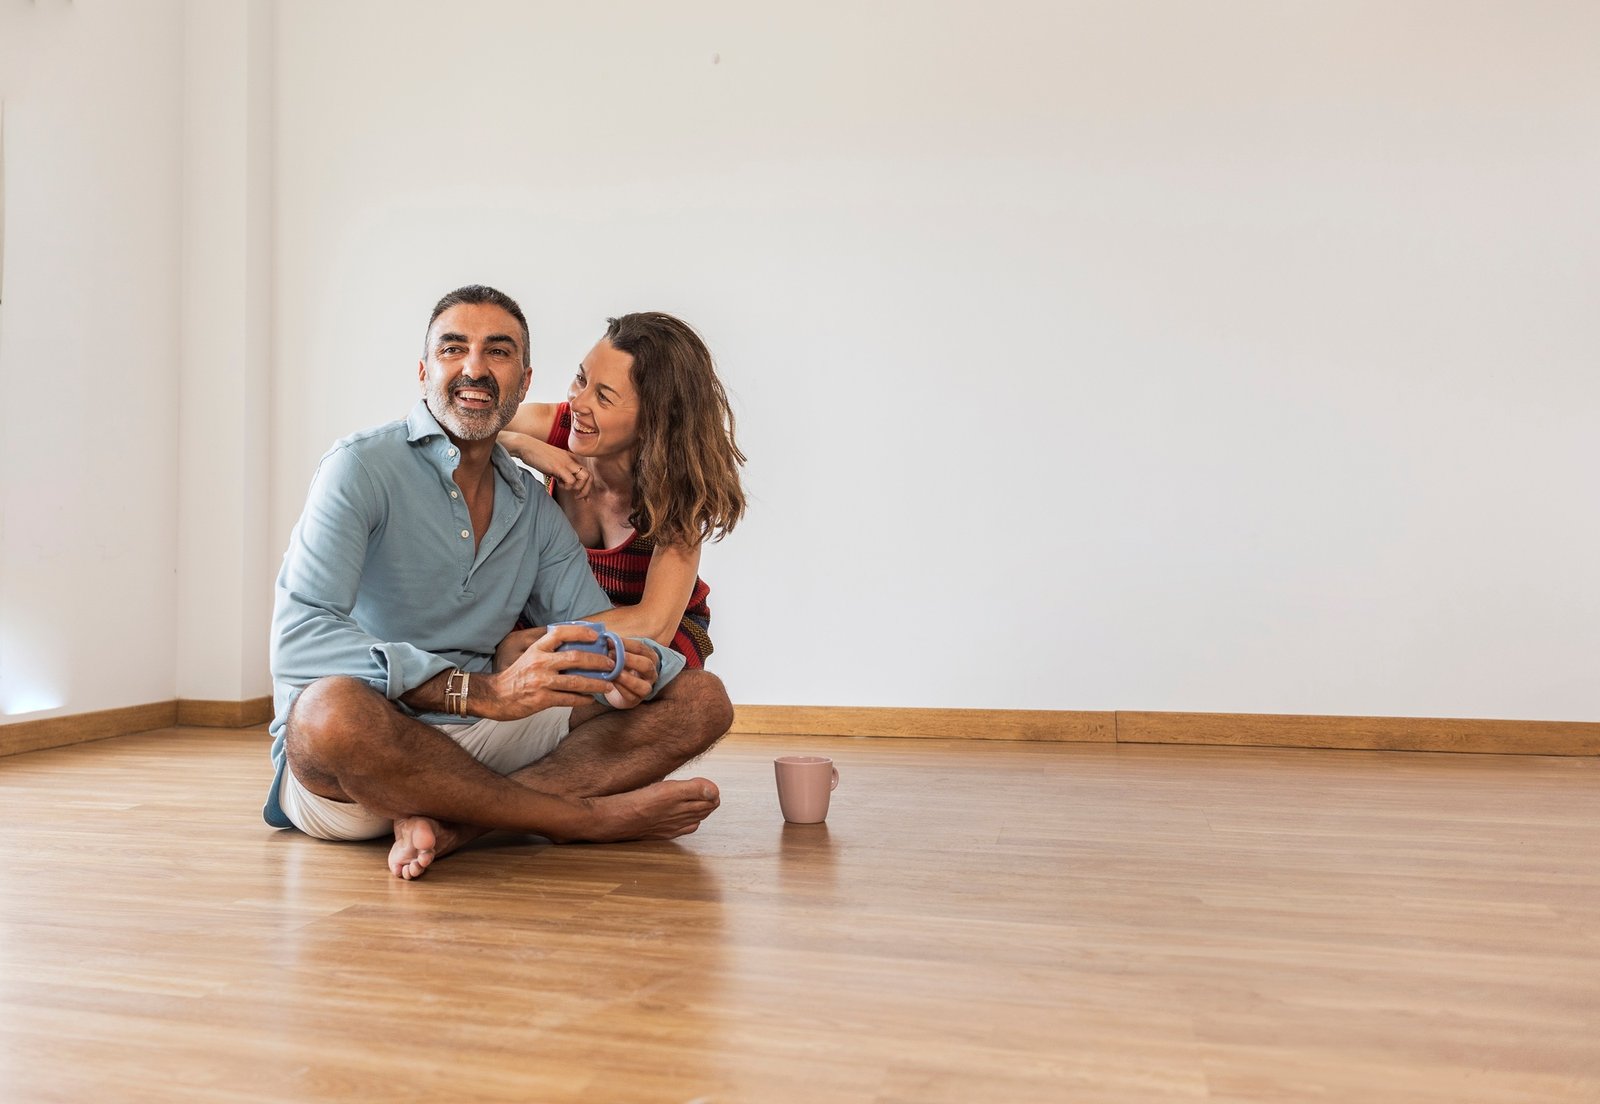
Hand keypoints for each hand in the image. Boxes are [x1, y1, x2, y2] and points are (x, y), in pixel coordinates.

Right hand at [478, 623, 635, 718]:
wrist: (496, 696)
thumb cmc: (517, 676)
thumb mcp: (529, 657)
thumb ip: (549, 652)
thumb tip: (577, 648)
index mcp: (537, 649)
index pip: (560, 633)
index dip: (579, 632)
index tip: (596, 635)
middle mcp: (540, 663)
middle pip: (575, 657)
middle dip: (597, 661)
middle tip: (611, 664)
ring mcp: (541, 681)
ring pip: (576, 681)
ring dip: (596, 684)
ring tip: (608, 685)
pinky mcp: (542, 699)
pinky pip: (569, 699)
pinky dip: (583, 699)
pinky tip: (591, 699)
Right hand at [497, 432, 590, 498]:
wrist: (526, 446)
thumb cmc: (537, 456)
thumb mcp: (553, 463)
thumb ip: (561, 472)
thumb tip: (566, 483)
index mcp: (572, 458)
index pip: (587, 472)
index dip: (587, 486)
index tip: (581, 496)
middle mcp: (572, 459)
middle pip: (589, 476)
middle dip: (585, 490)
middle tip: (578, 497)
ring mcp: (566, 463)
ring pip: (584, 478)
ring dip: (577, 488)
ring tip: (565, 488)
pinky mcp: (558, 467)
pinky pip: (571, 481)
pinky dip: (566, 486)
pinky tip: (558, 483)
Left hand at [598, 637, 660, 710]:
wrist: (623, 687)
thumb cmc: (622, 666)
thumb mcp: (622, 654)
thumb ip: (615, 647)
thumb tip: (603, 637)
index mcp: (650, 657)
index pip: (641, 648)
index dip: (626, 644)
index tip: (610, 641)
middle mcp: (652, 672)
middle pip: (646, 665)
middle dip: (629, 660)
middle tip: (612, 655)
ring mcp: (646, 687)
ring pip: (641, 684)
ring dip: (625, 677)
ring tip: (611, 672)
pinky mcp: (637, 700)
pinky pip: (630, 695)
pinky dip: (620, 689)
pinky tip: (609, 682)